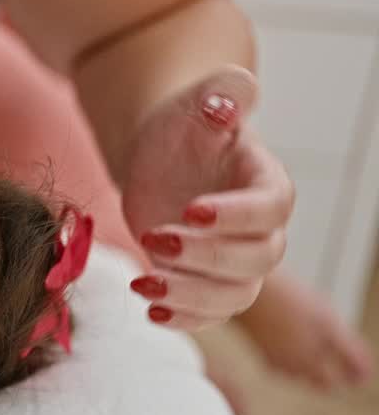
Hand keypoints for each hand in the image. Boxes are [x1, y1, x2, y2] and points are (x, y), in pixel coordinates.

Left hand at [121, 65, 293, 329]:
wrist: (159, 155)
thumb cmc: (184, 125)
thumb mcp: (197, 102)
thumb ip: (220, 95)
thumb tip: (226, 102)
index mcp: (266, 182)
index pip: (271, 208)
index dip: (237, 215)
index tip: (192, 210)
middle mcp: (260, 229)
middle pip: (256, 259)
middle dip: (208, 257)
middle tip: (158, 240)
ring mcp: (234, 260)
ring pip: (234, 296)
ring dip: (191, 297)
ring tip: (144, 283)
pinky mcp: (205, 282)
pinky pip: (208, 314)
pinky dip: (183, 319)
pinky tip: (149, 311)